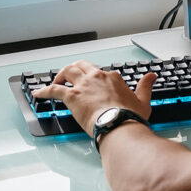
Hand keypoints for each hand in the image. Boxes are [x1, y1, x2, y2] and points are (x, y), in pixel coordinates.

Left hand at [32, 60, 155, 137]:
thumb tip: (152, 76)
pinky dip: (44, 90)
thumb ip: (146, 86)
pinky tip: (38, 94)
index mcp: (113, 78)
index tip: (94, 86)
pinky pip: (54, 89)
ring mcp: (83, 85)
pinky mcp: (72, 96)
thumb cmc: (130, 116)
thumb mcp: (143, 100)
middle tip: (70, 76)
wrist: (118, 124)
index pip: (102, 73)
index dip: (96, 79)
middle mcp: (97, 77)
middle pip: (81, 65)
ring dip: (60, 75)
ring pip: (68, 71)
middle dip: (74, 69)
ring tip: (56, 81)